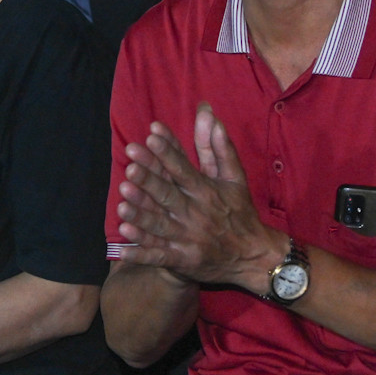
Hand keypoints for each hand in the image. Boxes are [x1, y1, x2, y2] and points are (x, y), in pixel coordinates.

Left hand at [115, 105, 282, 291]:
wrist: (253, 257)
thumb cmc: (240, 211)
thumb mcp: (234, 177)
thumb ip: (219, 146)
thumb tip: (208, 114)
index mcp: (206, 191)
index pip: (183, 169)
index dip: (167, 152)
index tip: (151, 135)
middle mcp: (196, 214)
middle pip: (168, 196)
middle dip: (149, 182)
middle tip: (129, 166)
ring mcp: (188, 239)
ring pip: (161, 227)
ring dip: (141, 216)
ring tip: (122, 203)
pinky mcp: (182, 260)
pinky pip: (158, 257)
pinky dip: (140, 254)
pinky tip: (121, 248)